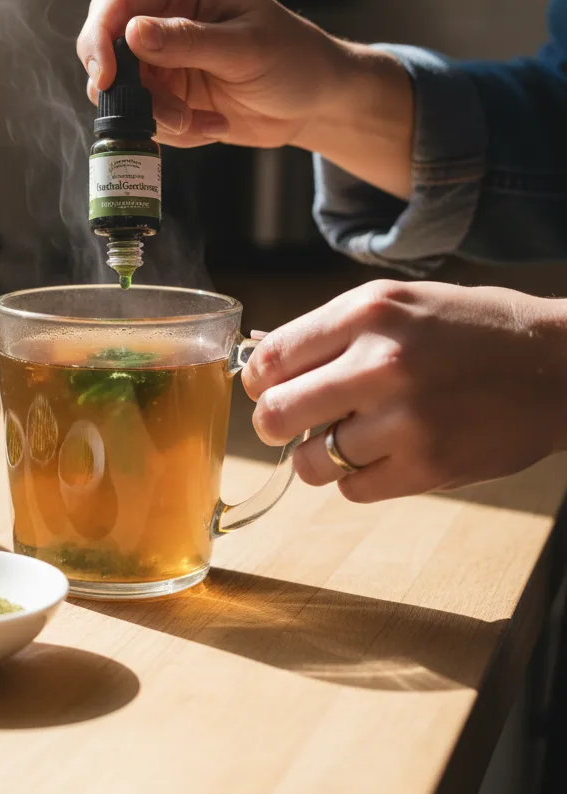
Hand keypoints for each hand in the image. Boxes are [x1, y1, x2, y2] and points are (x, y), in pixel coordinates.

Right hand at [77, 0, 413, 198]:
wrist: (314, 100)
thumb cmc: (294, 58)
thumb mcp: (245, 48)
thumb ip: (188, 41)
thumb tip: (131, 33)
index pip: (115, 2)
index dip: (100, 39)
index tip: (107, 78)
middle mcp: (161, 17)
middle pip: (105, 50)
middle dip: (129, 91)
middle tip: (168, 115)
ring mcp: (160, 58)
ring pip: (121, 93)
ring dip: (156, 117)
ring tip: (201, 121)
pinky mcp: (164, 93)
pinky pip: (143, 118)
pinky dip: (172, 131)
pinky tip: (211, 125)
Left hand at [240, 280, 566, 502]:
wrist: (557, 364)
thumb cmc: (467, 329)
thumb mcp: (396, 303)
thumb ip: (329, 330)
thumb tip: (259, 359)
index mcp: (367, 313)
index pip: (270, 358)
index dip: (256, 380)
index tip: (264, 388)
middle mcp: (381, 364)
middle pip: (275, 414)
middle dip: (272, 423)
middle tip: (288, 422)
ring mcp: (406, 420)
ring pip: (309, 463)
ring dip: (315, 457)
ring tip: (341, 440)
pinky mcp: (429, 467)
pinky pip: (351, 490)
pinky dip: (355, 478)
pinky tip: (380, 454)